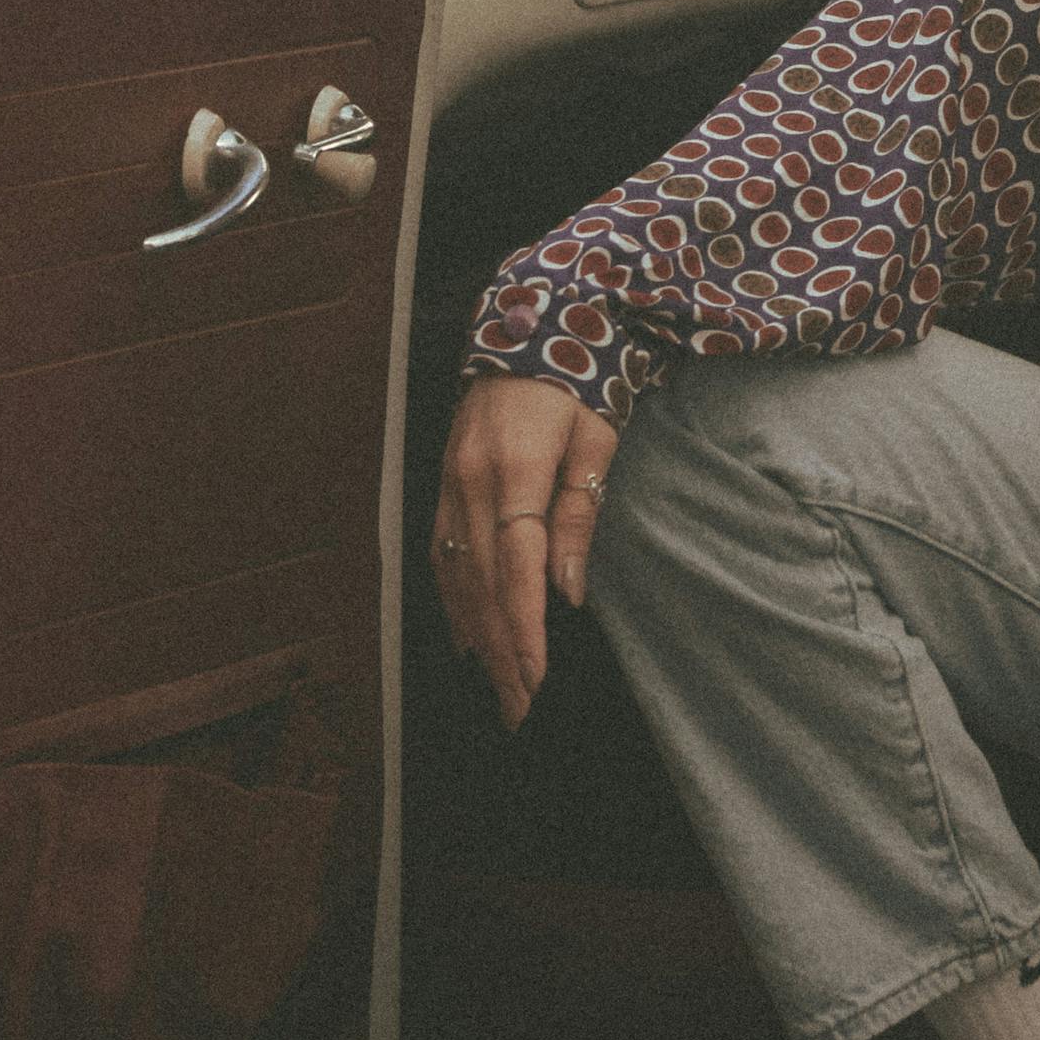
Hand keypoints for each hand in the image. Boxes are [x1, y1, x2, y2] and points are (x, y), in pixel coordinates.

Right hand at [431, 373, 621, 729]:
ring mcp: (449, 487)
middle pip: (484, 590)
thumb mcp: (596, 439)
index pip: (517, 572)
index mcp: (513, 470)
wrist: (529, 325)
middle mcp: (470, 484)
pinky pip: (444, 561)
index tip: (538, 684)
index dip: (526, 634)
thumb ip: (578, 514)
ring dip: (480, 645)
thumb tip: (566, 592)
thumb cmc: (578, 382)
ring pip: (459, 583)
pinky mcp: (443, 487)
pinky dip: (457, 609)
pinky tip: (471, 646)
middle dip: (504, 658)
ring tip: (504, 696)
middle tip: (526, 715)